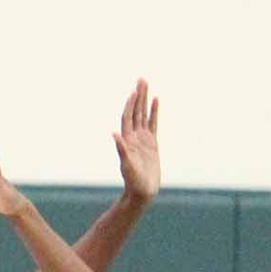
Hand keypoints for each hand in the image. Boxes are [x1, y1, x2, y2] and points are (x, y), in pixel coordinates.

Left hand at [114, 79, 159, 202]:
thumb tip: (114, 134)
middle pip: (136, 111)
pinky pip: (153, 124)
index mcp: (127, 140)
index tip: (133, 91)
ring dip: (145, 100)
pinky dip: (154, 112)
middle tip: (141, 79)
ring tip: (147, 84)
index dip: (130, 104)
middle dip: (138, 95)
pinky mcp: (152, 144)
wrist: (142, 192)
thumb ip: (121, 149)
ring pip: (144, 115)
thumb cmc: (133, 181)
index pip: (128, 117)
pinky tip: (156, 100)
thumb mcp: (127, 165)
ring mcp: (143, 139)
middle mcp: (134, 137)